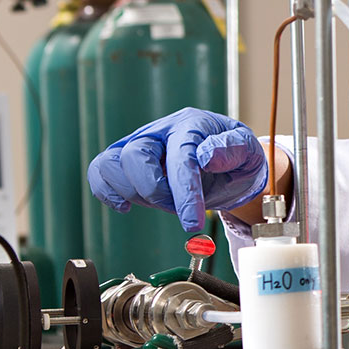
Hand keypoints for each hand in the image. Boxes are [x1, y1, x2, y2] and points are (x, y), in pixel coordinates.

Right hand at [88, 108, 267, 232]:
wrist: (226, 160)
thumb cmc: (236, 156)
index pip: (180, 157)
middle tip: (178, 207)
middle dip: (155, 191)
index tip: (192, 222)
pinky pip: (100, 170)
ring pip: (111, 163)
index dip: (184, 192)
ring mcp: (140, 144)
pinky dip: (106, 191)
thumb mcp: (248, 152)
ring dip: (133, 192)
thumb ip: (233, 150)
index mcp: (192, 125)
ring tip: (161, 202)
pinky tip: (125, 206)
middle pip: (135, 156)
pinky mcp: (127, 160)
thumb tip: (207, 156)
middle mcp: (160, 131)